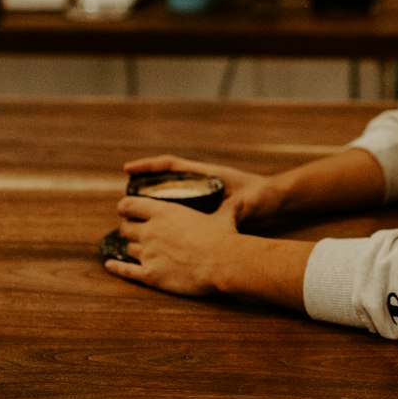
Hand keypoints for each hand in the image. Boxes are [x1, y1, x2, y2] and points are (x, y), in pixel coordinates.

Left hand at [104, 190, 312, 308]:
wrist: (224, 263)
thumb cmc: (225, 237)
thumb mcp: (224, 216)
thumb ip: (226, 208)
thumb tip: (240, 203)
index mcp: (164, 211)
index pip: (131, 204)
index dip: (125, 206)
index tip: (126, 209)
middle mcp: (150, 231)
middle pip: (125, 227)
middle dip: (127, 228)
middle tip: (131, 230)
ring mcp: (148, 253)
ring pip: (126, 248)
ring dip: (128, 247)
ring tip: (130, 248)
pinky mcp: (150, 275)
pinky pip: (126, 270)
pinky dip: (116, 267)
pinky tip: (110, 265)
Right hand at [122, 153, 284, 225]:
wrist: (275, 200)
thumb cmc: (262, 196)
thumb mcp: (249, 201)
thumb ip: (241, 205)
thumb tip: (238, 208)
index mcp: (207, 174)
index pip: (172, 165)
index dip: (149, 166)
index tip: (127, 170)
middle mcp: (200, 183)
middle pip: (165, 181)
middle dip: (143, 188)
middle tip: (123, 203)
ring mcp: (201, 195)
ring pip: (169, 197)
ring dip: (151, 204)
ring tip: (131, 220)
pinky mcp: (205, 208)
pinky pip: (179, 210)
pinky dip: (166, 217)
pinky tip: (153, 233)